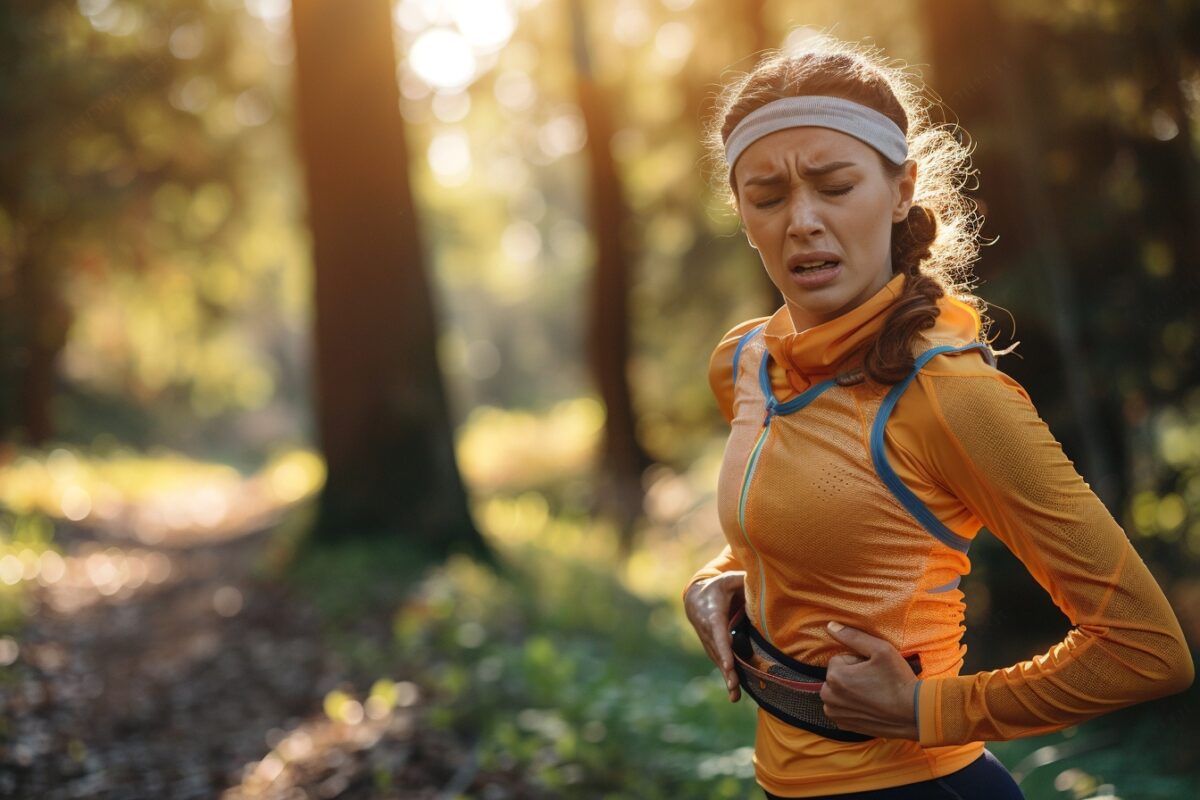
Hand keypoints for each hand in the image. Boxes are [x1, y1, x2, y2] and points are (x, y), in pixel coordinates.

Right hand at [684, 572, 745, 701]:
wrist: (696, 599)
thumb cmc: (719, 588)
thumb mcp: (730, 580)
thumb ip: (744, 581)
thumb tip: (764, 582)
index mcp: (713, 614)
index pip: (718, 632)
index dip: (723, 648)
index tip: (727, 663)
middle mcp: (708, 631)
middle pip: (718, 652)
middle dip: (726, 669)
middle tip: (734, 684)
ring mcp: (709, 642)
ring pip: (718, 661)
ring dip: (727, 678)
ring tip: (735, 696)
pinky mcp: (713, 649)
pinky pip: (720, 664)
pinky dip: (727, 678)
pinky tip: (734, 695)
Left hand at [820, 621, 919, 739]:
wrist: (915, 714)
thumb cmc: (898, 680)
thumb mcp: (880, 649)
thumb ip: (852, 636)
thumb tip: (830, 625)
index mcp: (835, 677)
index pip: (840, 659)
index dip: (858, 662)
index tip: (874, 670)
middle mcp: (829, 697)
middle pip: (837, 676)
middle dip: (852, 676)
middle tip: (875, 682)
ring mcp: (836, 714)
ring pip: (838, 692)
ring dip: (850, 691)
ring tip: (874, 694)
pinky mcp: (844, 726)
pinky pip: (842, 708)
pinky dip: (852, 706)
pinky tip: (870, 707)